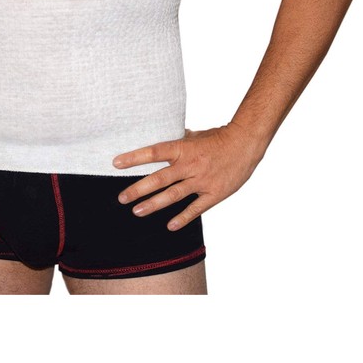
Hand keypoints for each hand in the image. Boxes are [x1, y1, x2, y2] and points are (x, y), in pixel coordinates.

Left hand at [112, 123, 265, 229]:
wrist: (246, 143)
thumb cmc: (218, 137)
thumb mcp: (195, 136)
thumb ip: (177, 142)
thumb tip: (161, 139)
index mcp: (183, 148)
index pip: (154, 152)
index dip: (134, 158)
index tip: (116, 163)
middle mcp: (190, 165)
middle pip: (160, 179)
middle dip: (138, 189)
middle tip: (121, 197)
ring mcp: (202, 180)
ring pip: (174, 195)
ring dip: (154, 204)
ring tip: (137, 211)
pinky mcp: (215, 193)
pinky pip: (197, 208)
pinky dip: (183, 218)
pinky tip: (170, 226)